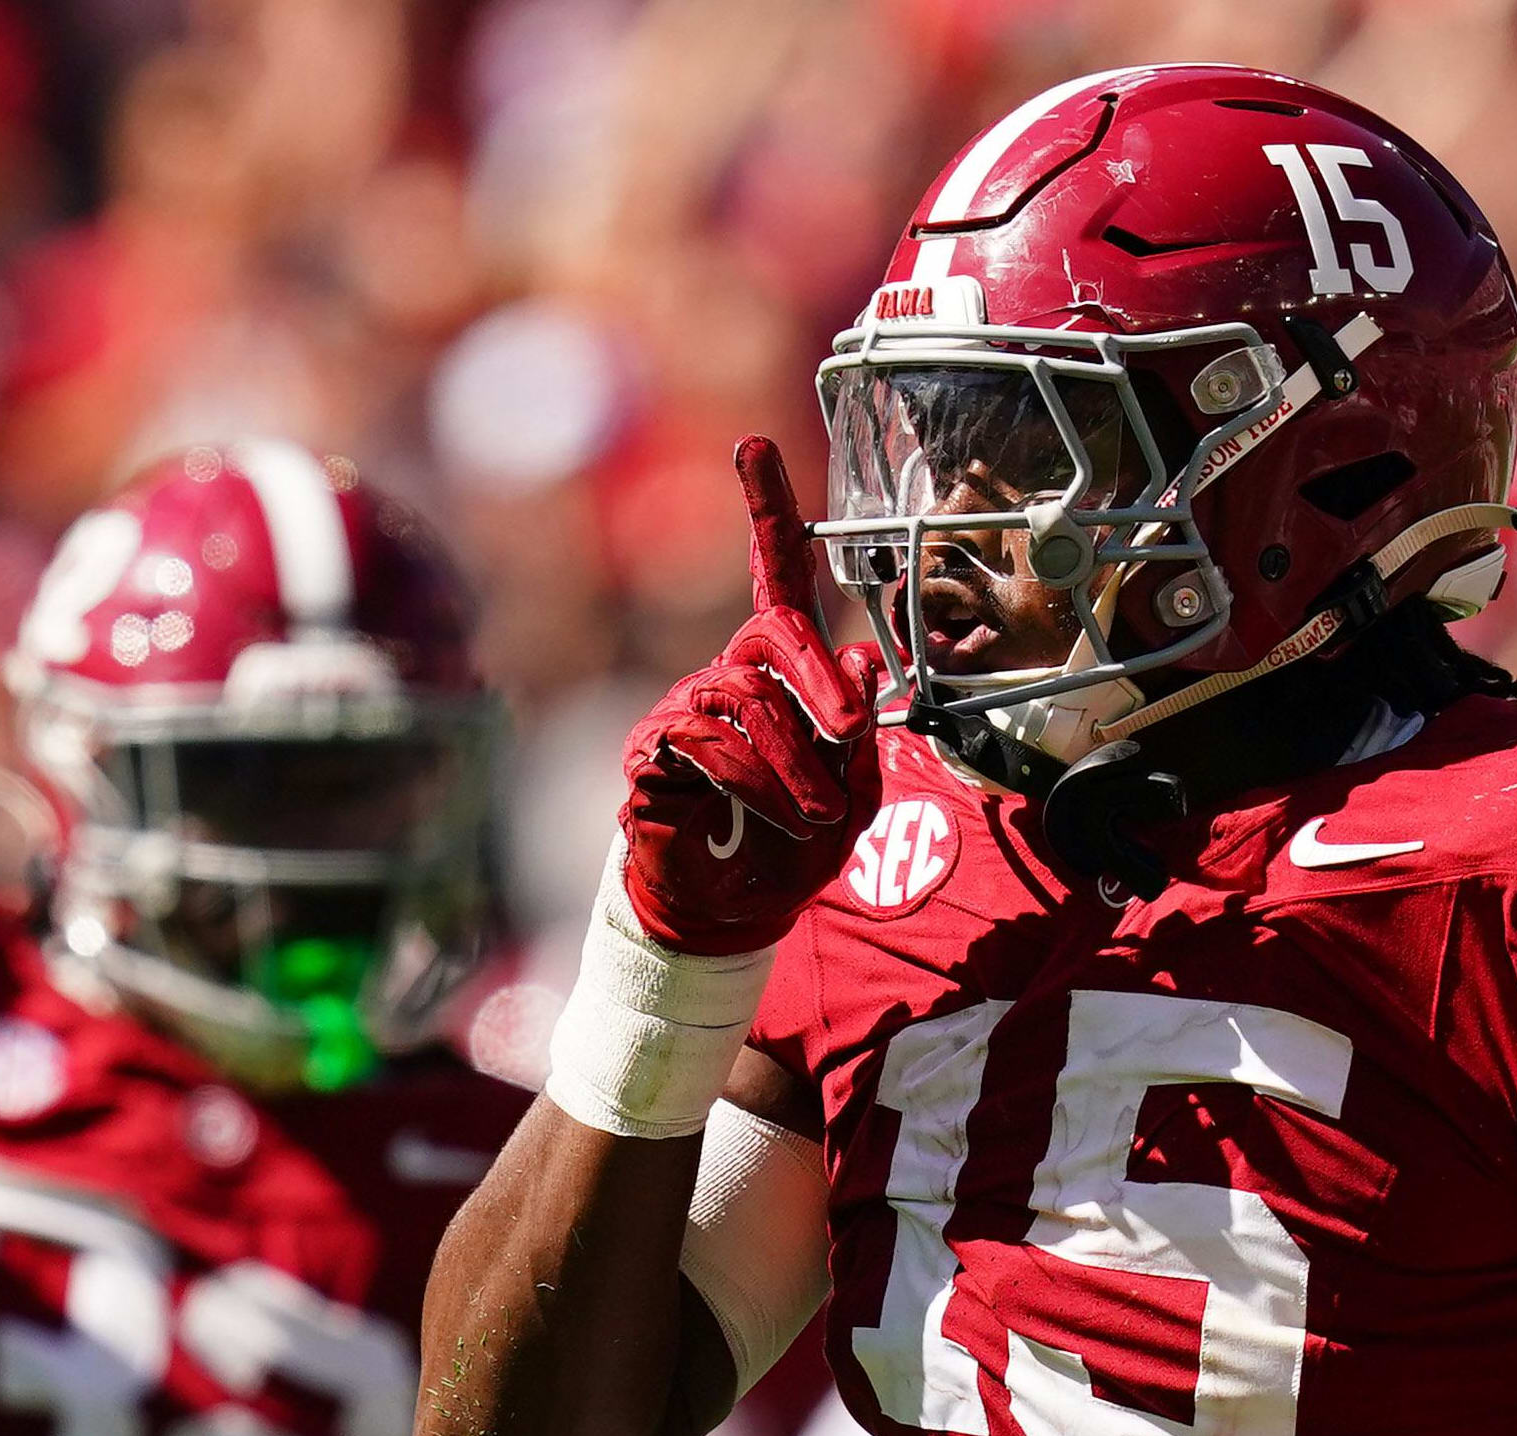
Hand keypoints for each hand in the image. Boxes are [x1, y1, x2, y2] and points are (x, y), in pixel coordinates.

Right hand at [613, 438, 887, 953]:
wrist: (732, 911)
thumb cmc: (794, 844)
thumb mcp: (853, 792)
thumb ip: (860, 730)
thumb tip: (865, 653)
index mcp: (779, 671)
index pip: (773, 576)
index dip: (766, 509)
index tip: (754, 443)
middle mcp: (727, 673)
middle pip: (772, 631)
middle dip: (818, 679)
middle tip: (852, 730)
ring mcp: (683, 708)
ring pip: (745, 698)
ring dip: (793, 760)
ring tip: (815, 812)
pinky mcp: (652, 751)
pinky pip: (704, 739)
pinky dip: (752, 779)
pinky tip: (771, 812)